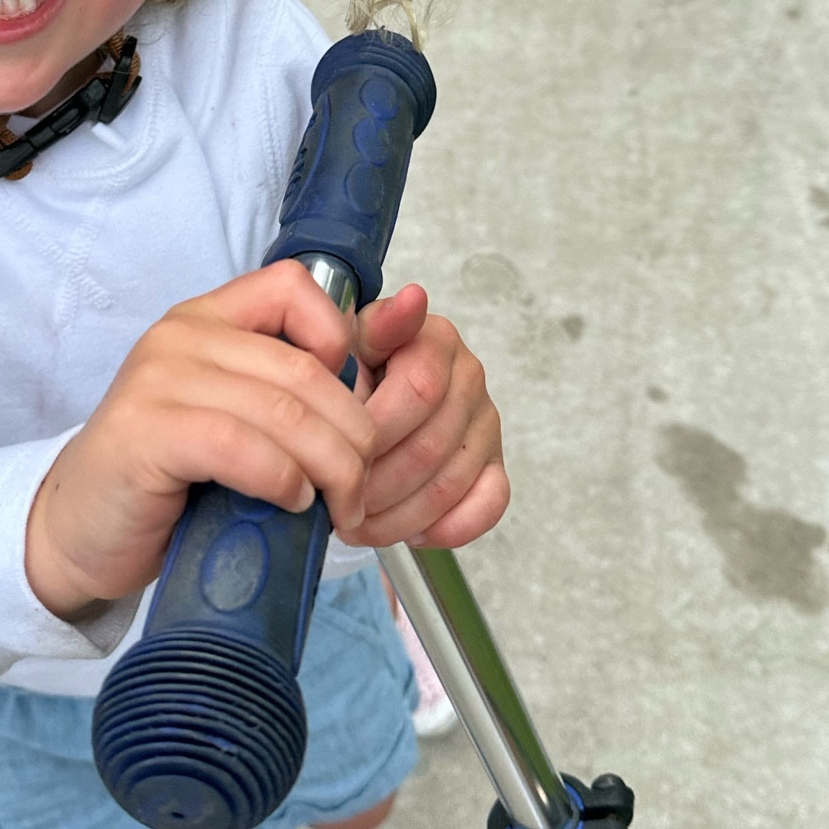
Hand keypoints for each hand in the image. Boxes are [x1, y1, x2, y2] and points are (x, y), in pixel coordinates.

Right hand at [24, 260, 374, 617]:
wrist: (82, 531)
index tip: (352, 409)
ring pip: (285, 412)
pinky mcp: (146, 433)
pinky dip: (282, 480)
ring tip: (338, 506)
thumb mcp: (233, 417)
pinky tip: (290, 502)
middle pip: (306, 369)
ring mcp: (158, 380)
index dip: (343, 343)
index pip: (295, 288)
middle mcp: (181, 336)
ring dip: (331, 469)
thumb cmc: (169, 480)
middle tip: (362, 486)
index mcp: (208, 318)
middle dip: (355, 435)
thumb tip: (375, 396)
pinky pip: (241, 446)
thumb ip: (285, 394)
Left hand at [344, 284, 508, 550]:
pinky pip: (488, 506)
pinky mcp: (494, 465)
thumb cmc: (350, 368)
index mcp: (435, 340)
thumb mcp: (345, 340)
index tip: (334, 452)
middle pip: (430, 446)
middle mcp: (469, 378)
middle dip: (376, 483)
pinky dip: (447, 527)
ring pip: (450, 483)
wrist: (364, 391)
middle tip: (335, 501)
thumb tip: (413, 299)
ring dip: (397, 515)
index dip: (374, 431)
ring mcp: (486, 424)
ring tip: (354, 522)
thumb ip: (374, 325)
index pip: (419, 390)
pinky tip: (408, 530)